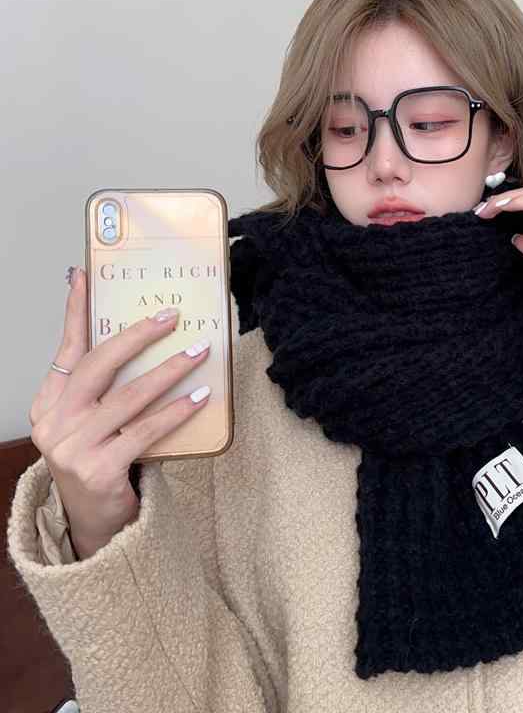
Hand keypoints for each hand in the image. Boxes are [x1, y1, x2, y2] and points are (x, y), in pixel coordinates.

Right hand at [28, 267, 212, 559]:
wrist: (95, 520)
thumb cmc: (101, 458)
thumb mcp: (94, 420)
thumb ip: (106, 386)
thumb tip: (141, 338)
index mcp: (49, 403)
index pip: (66, 349)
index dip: (75, 312)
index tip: (83, 276)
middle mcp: (53, 422)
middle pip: (97, 365)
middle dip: (137, 336)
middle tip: (170, 317)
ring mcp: (71, 447)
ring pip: (128, 396)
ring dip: (168, 371)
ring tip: (198, 353)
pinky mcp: (97, 469)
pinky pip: (145, 431)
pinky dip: (176, 412)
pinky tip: (200, 397)